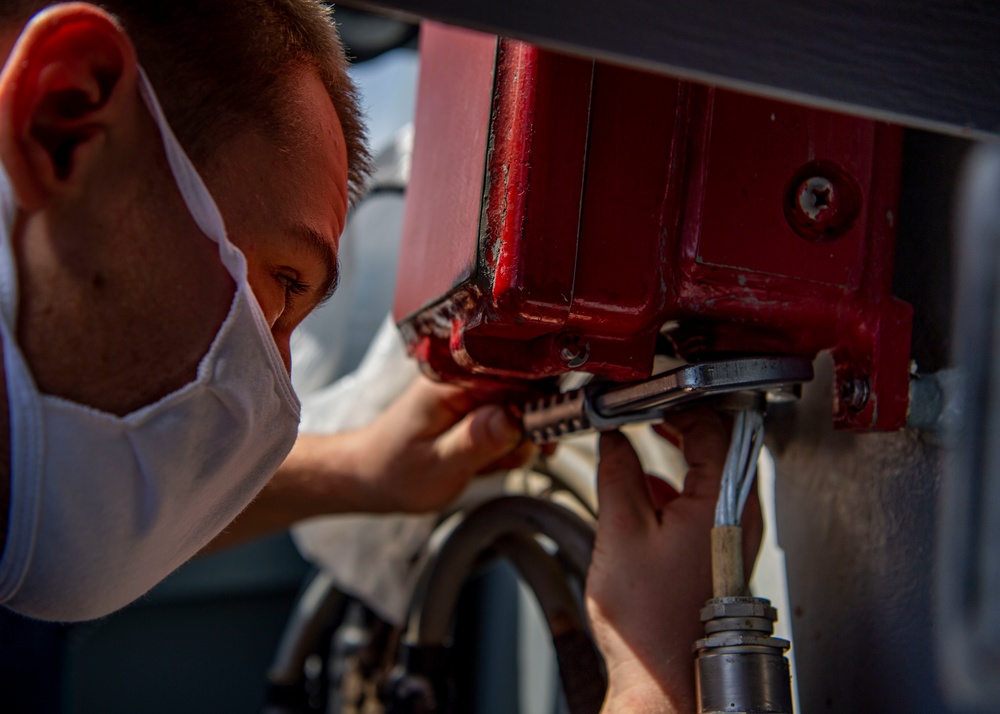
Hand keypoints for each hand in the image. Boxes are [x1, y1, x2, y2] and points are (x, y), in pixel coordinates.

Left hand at [341, 377, 535, 512]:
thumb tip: (517, 419)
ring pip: (518, 413)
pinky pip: (505, 424)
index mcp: (452, 382)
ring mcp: (467, 395)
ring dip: (512, 444)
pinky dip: (502, 447)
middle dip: (524, 431)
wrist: (368, 477)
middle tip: (503, 460)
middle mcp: (463, 380)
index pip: (515, 377)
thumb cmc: (392, 471)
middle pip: (523, 394)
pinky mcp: (470, 410)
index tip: (542, 438)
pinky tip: (482, 461)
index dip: (538, 407)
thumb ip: (478, 440)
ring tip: (482, 464)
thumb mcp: (438, 464)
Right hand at [585, 410, 761, 713]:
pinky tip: (648, 485)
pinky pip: (706, 499)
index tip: (648, 396)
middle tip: (649, 408)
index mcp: (723, 502)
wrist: (665, 679)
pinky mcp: (719, 552)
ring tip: (645, 438)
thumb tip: (614, 440)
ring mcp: (731, 535)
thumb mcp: (622, 531)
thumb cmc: (652, 623)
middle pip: (721, 444)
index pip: (713, 427)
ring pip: (714, 471)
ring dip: (682, 450)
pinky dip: (680, 481)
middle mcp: (738, 516)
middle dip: (683, 420)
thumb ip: (618, 473)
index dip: (679, 404)